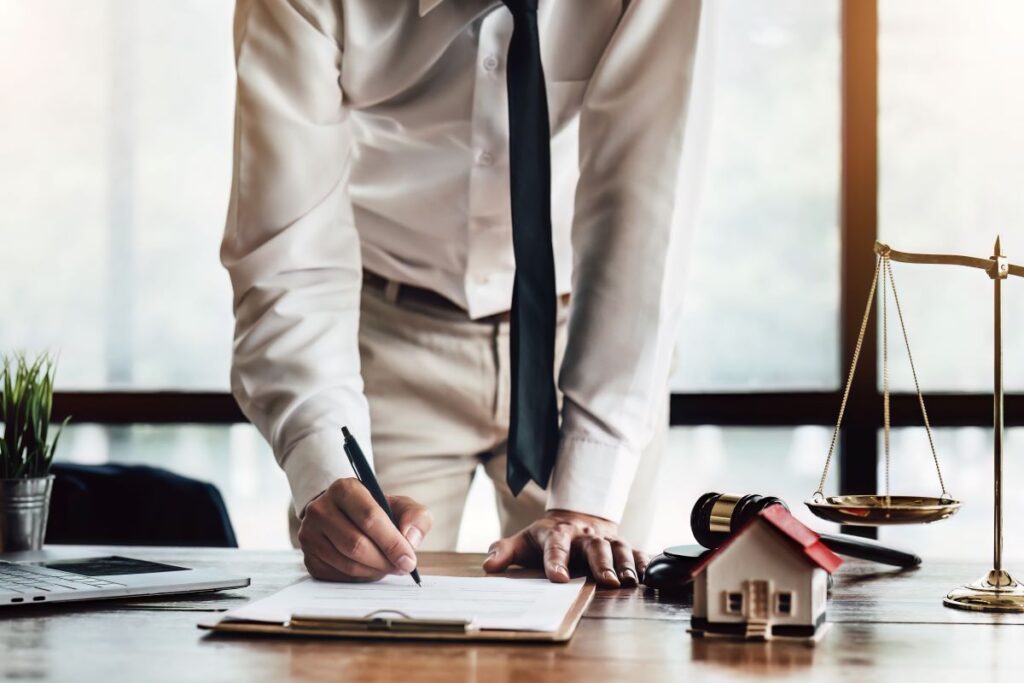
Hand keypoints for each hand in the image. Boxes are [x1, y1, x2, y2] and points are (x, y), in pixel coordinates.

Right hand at [297, 477, 432, 580]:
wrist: (346, 515)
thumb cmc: (377, 511)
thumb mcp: (400, 505)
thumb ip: (415, 516)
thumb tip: (410, 539)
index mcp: (344, 489)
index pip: (370, 518)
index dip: (392, 542)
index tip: (409, 559)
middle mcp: (320, 509)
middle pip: (356, 545)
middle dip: (385, 561)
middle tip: (402, 567)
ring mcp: (310, 534)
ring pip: (347, 564)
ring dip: (374, 571)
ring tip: (389, 567)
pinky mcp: (308, 557)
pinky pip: (338, 576)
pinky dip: (360, 578)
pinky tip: (370, 569)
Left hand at [482, 510, 647, 587]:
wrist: (575, 517)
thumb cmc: (546, 537)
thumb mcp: (523, 540)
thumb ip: (505, 551)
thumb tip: (488, 565)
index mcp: (557, 533)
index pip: (555, 546)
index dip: (556, 562)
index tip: (558, 578)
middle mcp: (584, 534)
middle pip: (594, 546)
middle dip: (601, 564)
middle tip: (607, 582)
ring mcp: (606, 538)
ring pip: (618, 548)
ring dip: (625, 565)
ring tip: (629, 583)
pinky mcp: (622, 544)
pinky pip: (636, 551)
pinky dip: (644, 562)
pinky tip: (649, 577)